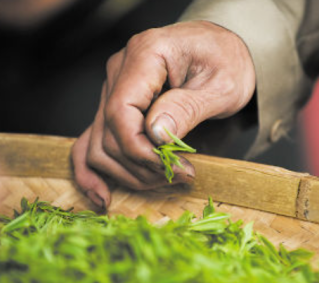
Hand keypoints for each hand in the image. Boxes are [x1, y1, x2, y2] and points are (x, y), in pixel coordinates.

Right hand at [72, 21, 255, 207]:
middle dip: (142, 166)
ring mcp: (113, 89)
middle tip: (180, 176)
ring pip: (99, 145)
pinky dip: (92, 172)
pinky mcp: (115, 107)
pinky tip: (103, 196)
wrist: (223, 51)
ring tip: (165, 179)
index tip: (171, 168)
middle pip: (109, 133)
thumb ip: (188, 108)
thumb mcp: (223, 85)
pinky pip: (91, 141)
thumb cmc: (227, 61)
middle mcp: (120, 70)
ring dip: (127, 173)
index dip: (140, 150)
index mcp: (146, 54)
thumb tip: (155, 135)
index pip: (121, 111)